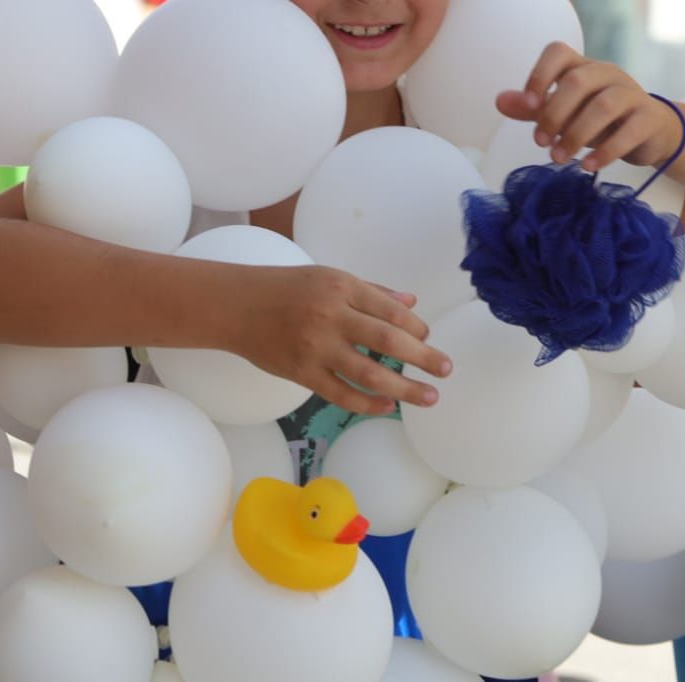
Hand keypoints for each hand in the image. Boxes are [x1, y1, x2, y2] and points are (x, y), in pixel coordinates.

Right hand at [230, 266, 450, 415]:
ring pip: (370, 373)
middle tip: (446, 370)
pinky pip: (341, 394)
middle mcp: (331, 316)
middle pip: (389, 341)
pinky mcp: (301, 372)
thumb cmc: (286, 288)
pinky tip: (386, 406)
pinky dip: (368, 403)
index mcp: (341, 287)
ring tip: (428, 397)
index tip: (428, 337)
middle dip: (424, 358)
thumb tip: (412, 305)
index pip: (391, 310)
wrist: (237, 306)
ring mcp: (316, 347)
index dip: (417, 327)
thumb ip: (371, 292)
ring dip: (405, 388)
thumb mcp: (329, 278)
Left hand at [497, 41, 683, 171]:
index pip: (558, 53)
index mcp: (582, 66)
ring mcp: (632, 93)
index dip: (539, 74)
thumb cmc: (599, 120)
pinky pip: (629, 131)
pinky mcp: (649, 118)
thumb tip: (500, 101)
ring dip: (576, 135)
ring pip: (604, 106)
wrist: (651, 133)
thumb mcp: (564, 113)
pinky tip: (588, 166)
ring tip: (558, 158)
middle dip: (554, 114)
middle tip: (540, 143)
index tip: (528, 105)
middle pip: (577, 81)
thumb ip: (534, 108)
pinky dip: (606, 151)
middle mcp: (607, 73)